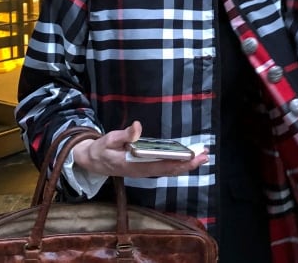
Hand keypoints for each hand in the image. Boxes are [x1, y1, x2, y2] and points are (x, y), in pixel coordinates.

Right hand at [71, 120, 208, 177]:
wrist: (92, 162)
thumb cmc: (101, 150)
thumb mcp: (109, 140)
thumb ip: (124, 135)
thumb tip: (137, 126)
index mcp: (134, 165)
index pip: (160, 165)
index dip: (177, 162)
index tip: (191, 157)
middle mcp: (142, 171)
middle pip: (169, 170)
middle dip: (188, 164)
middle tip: (204, 156)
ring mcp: (144, 171)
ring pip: (169, 170)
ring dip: (186, 164)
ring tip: (202, 156)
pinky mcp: (144, 168)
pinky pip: (164, 168)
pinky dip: (178, 163)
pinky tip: (187, 158)